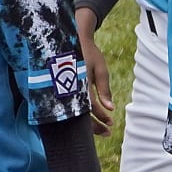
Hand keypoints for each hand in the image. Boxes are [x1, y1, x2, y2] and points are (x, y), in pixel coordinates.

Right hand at [75, 11, 114, 135]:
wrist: (71, 39)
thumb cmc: (88, 53)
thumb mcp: (100, 69)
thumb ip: (104, 89)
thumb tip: (111, 108)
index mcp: (80, 85)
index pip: (90, 108)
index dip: (101, 117)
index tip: (111, 124)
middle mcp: (69, 89)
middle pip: (80, 114)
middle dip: (94, 126)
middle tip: (107, 132)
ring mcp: (63, 89)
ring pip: (74, 112)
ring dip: (86, 122)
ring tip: (100, 126)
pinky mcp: (60, 88)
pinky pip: (70, 105)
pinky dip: (79, 113)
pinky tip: (87, 117)